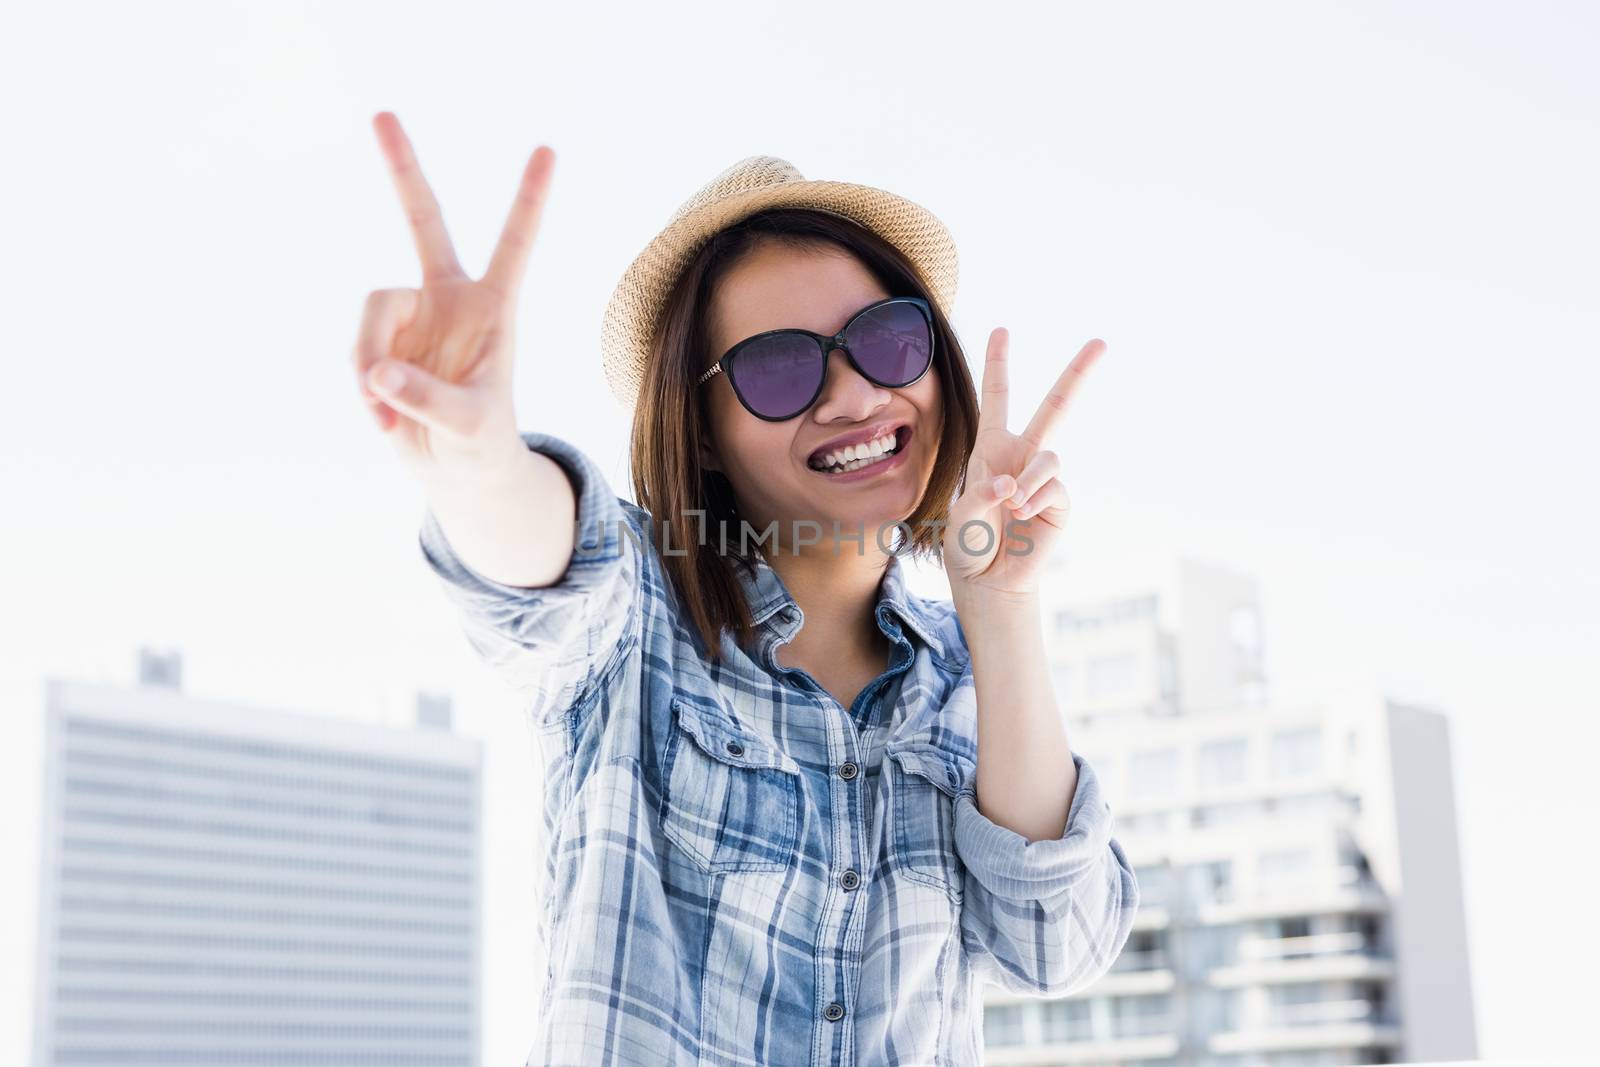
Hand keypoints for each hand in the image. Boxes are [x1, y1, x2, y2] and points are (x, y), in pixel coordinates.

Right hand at [352, 111, 555, 483]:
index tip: (548, 150)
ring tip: (387, 414)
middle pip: (423, 221)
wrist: (456, 470)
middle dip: (403, 169)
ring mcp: (410, 317)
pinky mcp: (379, 343)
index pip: (514, 244)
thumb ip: (431, 400)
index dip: (529, 200)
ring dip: (371, 363)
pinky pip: (357, 352)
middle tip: (381, 113)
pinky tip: (383, 419)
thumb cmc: (481, 444)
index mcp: (493, 307)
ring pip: (373, 312)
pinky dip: (364, 389)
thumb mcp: (470, 427)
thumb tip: (379, 373)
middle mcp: (449, 298)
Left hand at [941, 330, 1104, 598]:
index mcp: (992, 449)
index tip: (1003, 329)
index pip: (997, 399)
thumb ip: (981, 493)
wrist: (989, 581)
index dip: (999, 363)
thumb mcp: (962, 514)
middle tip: (1101, 341)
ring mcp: (1044, 478)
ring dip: (1027, 481)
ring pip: (1050, 456)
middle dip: (1078, 374)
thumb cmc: (969, 544)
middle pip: (1056, 407)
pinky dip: (1034, 499)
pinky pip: (1053, 486)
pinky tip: (1021, 516)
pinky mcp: (1059, 501)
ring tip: (1011, 505)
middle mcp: (1022, 456)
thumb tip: (1014, 485)